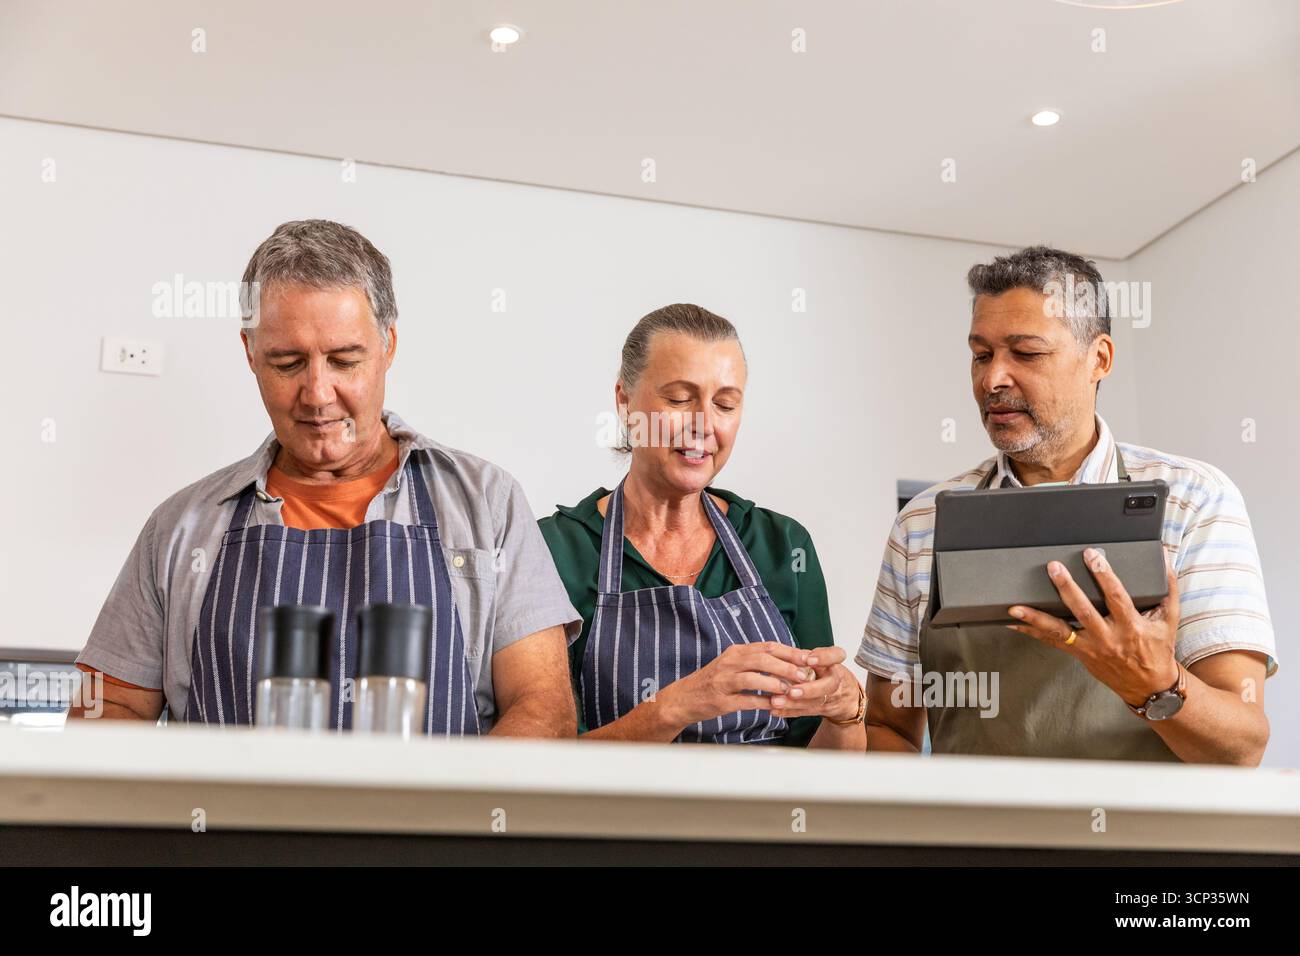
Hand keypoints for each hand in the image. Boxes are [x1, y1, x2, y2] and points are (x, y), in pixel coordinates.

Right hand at [658, 641, 815, 727]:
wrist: (685, 697)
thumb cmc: (714, 681)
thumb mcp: (733, 664)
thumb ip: (756, 661)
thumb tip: (787, 661)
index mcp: (736, 651)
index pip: (768, 647)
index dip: (790, 652)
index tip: (808, 659)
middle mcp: (730, 662)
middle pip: (763, 660)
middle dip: (787, 667)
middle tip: (805, 676)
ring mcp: (723, 681)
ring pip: (753, 678)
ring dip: (775, 685)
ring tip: (791, 691)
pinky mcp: (721, 700)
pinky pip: (745, 700)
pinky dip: (762, 703)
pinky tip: (774, 706)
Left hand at [769, 647, 860, 721]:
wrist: (843, 694)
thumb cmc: (824, 670)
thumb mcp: (817, 657)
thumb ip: (800, 655)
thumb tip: (775, 654)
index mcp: (832, 663)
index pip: (836, 656)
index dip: (824, 658)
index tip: (809, 659)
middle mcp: (833, 679)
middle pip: (828, 685)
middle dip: (809, 689)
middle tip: (791, 691)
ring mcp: (829, 696)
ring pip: (814, 703)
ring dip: (794, 703)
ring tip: (775, 701)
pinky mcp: (820, 709)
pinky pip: (805, 712)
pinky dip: (788, 711)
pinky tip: (774, 710)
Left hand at [1006, 547, 1179, 708]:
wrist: (1149, 685)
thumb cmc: (1158, 649)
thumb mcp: (1169, 621)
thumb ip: (1168, 590)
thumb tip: (1165, 560)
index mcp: (1131, 627)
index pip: (1116, 597)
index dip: (1104, 576)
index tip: (1092, 556)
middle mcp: (1108, 638)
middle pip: (1083, 611)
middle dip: (1067, 588)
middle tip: (1054, 568)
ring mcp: (1090, 648)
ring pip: (1059, 631)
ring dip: (1035, 618)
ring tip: (1015, 607)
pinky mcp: (1079, 654)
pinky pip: (1051, 642)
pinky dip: (1031, 632)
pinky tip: (1014, 623)